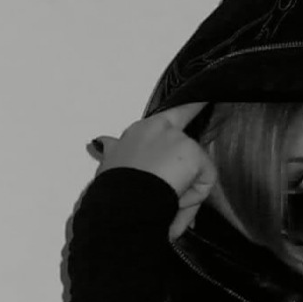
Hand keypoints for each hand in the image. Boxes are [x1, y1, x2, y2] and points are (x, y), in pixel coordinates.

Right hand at [88, 102, 216, 239]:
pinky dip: (195, 197)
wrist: (124, 202)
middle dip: (184, 173)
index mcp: (141, 130)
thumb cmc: (113, 187)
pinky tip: (174, 200)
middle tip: (170, 192)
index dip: (190, 108)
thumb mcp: (107, 164)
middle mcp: (161, 127)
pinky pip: (206, 180)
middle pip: (187, 149)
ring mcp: (179, 138)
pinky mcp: (193, 154)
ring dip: (185, 189)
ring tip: (164, 199)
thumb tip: (96, 142)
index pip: (169, 116)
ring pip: (196, 169)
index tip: (204, 99)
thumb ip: (110, 149)